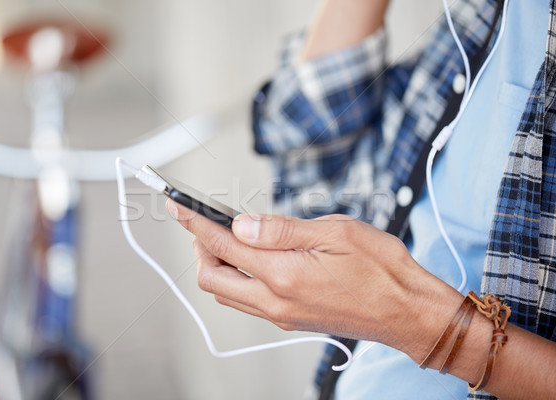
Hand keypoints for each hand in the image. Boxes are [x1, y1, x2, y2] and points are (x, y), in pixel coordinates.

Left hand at [166, 200, 462, 361]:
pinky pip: (247, 301)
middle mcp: (274, 302)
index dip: (194, 221)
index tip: (178, 204)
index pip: (221, 245)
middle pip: (211, 277)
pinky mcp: (289, 320)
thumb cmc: (381, 270)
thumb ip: (281, 230)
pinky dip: (237, 277)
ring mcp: (280, 315)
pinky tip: (253, 257)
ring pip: (226, 292)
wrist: (407, 314)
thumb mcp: (335, 232)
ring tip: (228, 235)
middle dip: (199, 246)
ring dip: (216, 264)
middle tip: (205, 220)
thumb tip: (240, 223)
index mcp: (282, 275)